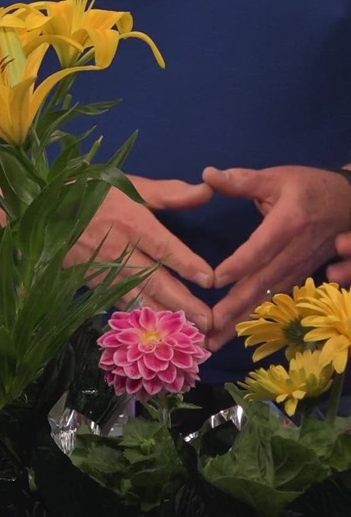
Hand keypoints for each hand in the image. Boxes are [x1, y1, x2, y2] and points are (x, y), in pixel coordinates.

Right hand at [66, 175, 214, 331]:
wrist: (40, 211)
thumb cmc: (89, 193)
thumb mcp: (129, 186)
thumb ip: (169, 193)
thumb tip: (208, 191)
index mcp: (131, 223)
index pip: (165, 247)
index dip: (188, 264)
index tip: (211, 280)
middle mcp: (119, 251)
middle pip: (155, 280)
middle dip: (183, 303)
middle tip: (209, 322)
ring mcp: (103, 270)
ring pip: (138, 297)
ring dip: (163, 317)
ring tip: (187, 334)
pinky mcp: (91, 283)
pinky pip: (118, 302)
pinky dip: (137, 318)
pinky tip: (153, 331)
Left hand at [203, 166, 350, 350]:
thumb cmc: (309, 187)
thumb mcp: (277, 177)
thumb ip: (242, 180)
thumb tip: (207, 175)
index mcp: (290, 223)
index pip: (262, 247)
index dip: (240, 264)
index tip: (215, 280)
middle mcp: (297, 251)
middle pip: (263, 282)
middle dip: (234, 308)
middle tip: (207, 331)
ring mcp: (302, 267)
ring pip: (269, 298)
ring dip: (242, 321)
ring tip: (215, 341)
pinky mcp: (301, 276)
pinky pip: (278, 300)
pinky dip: (258, 319)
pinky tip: (237, 335)